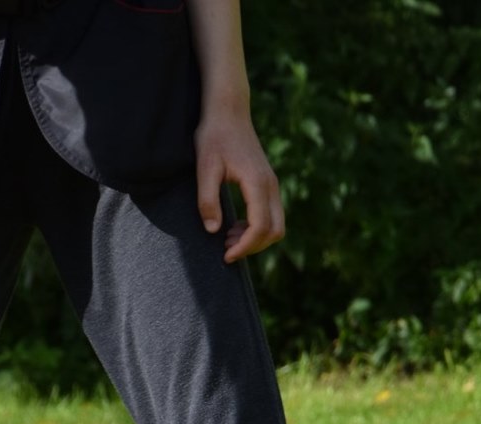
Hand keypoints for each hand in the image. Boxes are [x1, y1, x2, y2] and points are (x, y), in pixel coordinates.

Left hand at [195, 109, 284, 263]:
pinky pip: (271, 215)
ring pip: (276, 225)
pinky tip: (234, 226)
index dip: (245, 247)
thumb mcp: (205, 167)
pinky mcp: (268, 183)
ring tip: (228, 239)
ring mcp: (272, 184)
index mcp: (257, 182)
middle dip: (253, 246)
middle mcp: (271, 185)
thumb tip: (213, 230)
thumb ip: (207, 199)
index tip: (226, 256)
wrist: (228, 110)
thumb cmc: (214, 135)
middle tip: (226, 250)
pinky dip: (257, 228)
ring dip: (256, 238)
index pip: (260, 226)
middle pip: (275, 231)